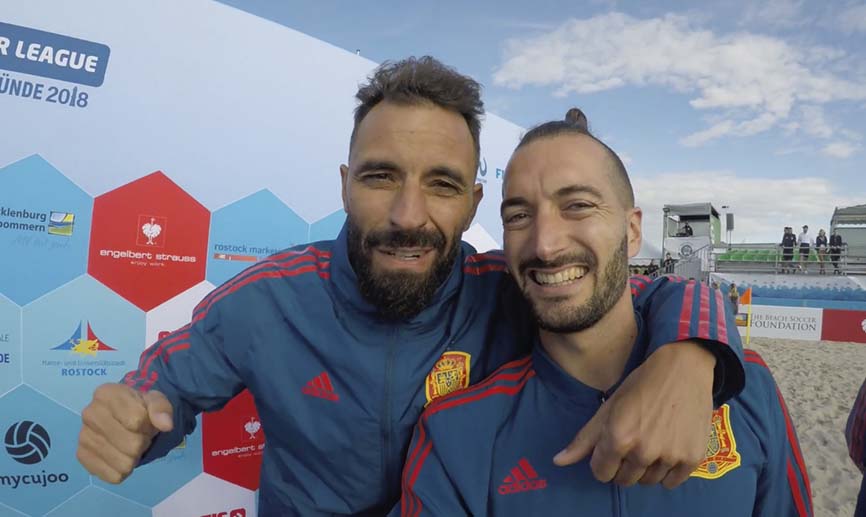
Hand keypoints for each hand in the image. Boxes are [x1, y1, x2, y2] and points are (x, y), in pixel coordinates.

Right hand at [77, 383, 173, 483]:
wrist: (125, 420)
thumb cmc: (140, 408)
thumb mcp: (156, 401)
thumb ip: (162, 409)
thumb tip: (166, 425)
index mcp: (106, 394)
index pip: (137, 420)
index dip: (148, 425)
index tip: (145, 421)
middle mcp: (89, 413)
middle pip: (131, 444)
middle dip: (142, 442)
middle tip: (139, 435)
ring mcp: (83, 436)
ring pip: (124, 462)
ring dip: (134, 457)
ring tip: (129, 444)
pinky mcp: (82, 456)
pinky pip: (113, 475)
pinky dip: (123, 471)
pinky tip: (119, 456)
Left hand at [553, 341, 713, 488]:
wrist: (684, 370)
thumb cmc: (641, 385)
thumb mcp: (608, 408)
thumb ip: (584, 439)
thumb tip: (558, 461)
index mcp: (618, 438)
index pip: (601, 473)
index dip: (603, 461)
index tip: (611, 447)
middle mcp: (643, 451)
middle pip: (624, 480)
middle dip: (623, 466)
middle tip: (632, 442)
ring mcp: (669, 456)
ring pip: (648, 481)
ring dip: (645, 469)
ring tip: (651, 441)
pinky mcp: (692, 458)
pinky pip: (671, 482)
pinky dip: (667, 472)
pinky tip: (667, 448)